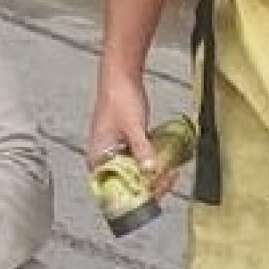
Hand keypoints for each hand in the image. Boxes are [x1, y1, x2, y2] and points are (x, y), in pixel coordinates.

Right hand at [85, 78, 182, 201]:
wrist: (120, 75)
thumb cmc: (119, 99)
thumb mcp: (133, 126)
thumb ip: (142, 149)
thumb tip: (151, 172)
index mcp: (97, 157)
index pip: (113, 189)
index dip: (135, 193)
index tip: (156, 188)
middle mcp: (103, 158)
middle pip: (126, 183)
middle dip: (149, 183)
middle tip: (170, 176)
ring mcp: (114, 151)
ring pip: (134, 172)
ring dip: (153, 173)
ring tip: (172, 170)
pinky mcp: (125, 143)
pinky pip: (138, 159)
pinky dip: (152, 161)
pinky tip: (167, 160)